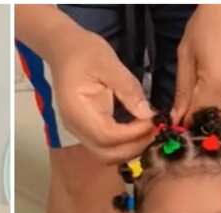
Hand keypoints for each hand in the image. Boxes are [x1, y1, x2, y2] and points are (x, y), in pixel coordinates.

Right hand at [48, 27, 156, 162]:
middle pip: (106, 154)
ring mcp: (79, 130)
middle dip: (134, 147)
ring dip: (130, 148)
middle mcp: (75, 127)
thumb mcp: (110, 64)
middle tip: (156, 130)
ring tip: (150, 130)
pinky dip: (124, 143)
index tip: (154, 121)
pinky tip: (139, 129)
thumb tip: (148, 114)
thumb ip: (129, 90)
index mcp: (77, 111)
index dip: (133, 134)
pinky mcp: (86, 128)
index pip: (107, 136)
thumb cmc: (84, 52)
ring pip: (106, 154)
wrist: (64, 50)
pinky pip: (105, 145)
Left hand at [172, 5, 220, 124]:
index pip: (196, 119)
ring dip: (214, 116)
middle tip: (187, 113)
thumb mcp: (186, 56)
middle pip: (215, 123)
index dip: (184, 124)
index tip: (175, 124)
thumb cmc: (209, 25)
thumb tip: (176, 119)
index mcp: (218, 85)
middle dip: (199, 122)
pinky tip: (217, 95)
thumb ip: (182, 91)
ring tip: (202, 103)